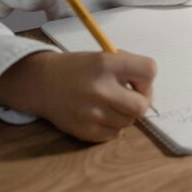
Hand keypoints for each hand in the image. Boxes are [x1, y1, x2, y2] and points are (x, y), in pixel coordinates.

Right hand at [0, 50, 156, 141]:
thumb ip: (128, 69)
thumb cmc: (78, 68)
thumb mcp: (102, 57)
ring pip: (129, 121)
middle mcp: (100, 89)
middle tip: (130, 96)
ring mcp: (92, 113)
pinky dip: (112, 126)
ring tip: (110, 104)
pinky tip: (99, 114)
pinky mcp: (86, 131)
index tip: (137, 80)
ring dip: (125, 114)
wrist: (42, 83)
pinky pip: (115, 134)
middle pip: (142, 105)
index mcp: (106, 64)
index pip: (149, 70)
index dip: (147, 78)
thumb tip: (149, 93)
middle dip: (140, 101)